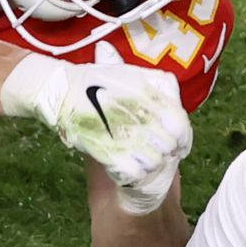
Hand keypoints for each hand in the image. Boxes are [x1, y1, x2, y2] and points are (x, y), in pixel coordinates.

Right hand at [0, 46, 190, 208]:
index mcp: (149, 96)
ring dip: (150, 162)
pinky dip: (133, 172)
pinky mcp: (107, 152)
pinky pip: (134, 173)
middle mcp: (140, 116)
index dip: (183, 138)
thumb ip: (159, 85)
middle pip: (168, 146)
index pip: (180, 125)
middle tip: (156, 149)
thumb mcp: (133, 74)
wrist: (62, 91)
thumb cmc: (98, 80)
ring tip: (141, 157)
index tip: (179, 143)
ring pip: (154, 162)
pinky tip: (127, 164)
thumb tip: (174, 101)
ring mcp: (124, 135)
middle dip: (166, 150)